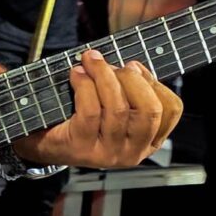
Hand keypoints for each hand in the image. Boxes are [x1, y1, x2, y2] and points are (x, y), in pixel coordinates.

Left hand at [15, 46, 181, 170]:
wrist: (44, 141)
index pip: (171, 110)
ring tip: (90, 60)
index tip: (134, 67)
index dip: (155, 81)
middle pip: (150, 110)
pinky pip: (91, 111)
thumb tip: (132, 66)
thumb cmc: (83, 117)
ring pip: (118, 108)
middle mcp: (133, 152)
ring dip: (103, 75)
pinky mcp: (84, 149)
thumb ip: (129, 88)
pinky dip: (84, 85)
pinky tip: (76, 74)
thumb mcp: (115, 104)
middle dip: (131, 78)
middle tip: (112, 64)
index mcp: (149, 140)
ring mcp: (109, 154)